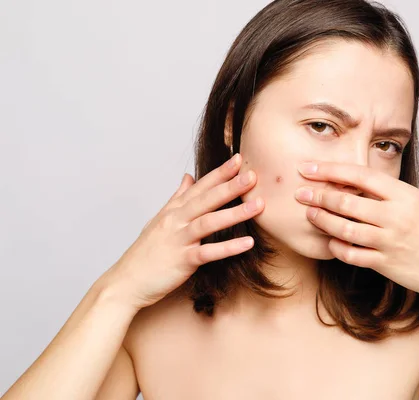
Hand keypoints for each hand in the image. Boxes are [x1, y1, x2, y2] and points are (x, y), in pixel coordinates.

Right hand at [100, 153, 264, 310]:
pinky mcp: (182, 261)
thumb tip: (188, 177)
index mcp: (173, 211)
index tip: (238, 159)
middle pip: (206, 199)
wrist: (126, 282)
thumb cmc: (146, 253)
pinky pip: (208, 252)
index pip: (199, 187)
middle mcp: (176, 221)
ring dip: (235, 213)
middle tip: (253, 175)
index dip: (219, 173)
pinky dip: (229, 248)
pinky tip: (248, 243)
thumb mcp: (160, 220)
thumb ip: (177, 198)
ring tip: (258, 205)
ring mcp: (178, 240)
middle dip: (230, 186)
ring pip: (209, 222)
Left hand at [293, 130, 418, 304]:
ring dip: (321, 219)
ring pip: (343, 229)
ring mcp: (388, 243)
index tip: (310, 168)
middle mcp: (394, 219)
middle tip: (298, 191)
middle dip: (318, 194)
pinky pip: (351, 255)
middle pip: (346, 202)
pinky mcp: (384, 265)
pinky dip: (336, 247)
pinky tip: (329, 240)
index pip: (361, 176)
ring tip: (308, 212)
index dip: (331, 170)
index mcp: (408, 197)